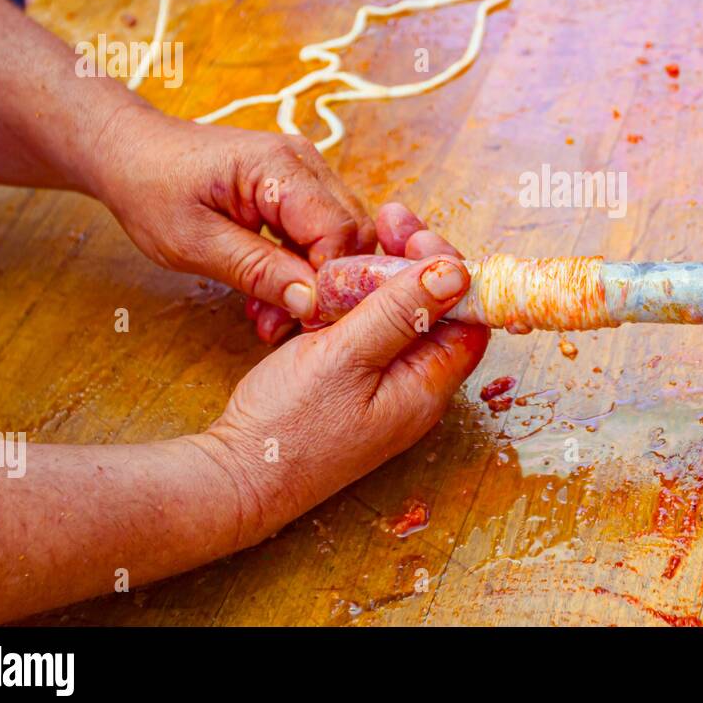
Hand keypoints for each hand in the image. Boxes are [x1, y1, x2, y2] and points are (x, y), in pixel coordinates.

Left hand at [90, 109, 374, 338]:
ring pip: (340, 237)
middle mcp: (305, 162)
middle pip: (352, 232)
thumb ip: (257, 270)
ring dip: (312, 282)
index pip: (339, 230)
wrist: (130, 152)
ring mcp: (305, 172)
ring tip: (269, 317)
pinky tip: (270, 295)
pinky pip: (319, 233)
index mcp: (279, 166)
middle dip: (327, 285)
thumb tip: (311, 301)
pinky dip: (300, 268)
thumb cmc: (150, 188)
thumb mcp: (194, 242)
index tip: (305, 319)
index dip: (331, 281)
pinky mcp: (297, 187)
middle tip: (288, 325)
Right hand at [195, 251, 488, 540]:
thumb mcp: (346, 356)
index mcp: (427, 387)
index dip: (451, 269)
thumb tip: (457, 272)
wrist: (235, 479)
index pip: (467, 316)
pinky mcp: (355, 389)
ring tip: (354, 248)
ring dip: (384, 280)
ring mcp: (386, 391)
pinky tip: (335, 286)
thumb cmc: (288, 425)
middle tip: (386, 224)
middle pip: (438, 313)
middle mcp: (416, 390)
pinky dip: (360, 304)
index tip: (415, 235)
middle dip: (416, 264)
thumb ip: (401, 312)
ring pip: (403, 320)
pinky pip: (373, 336)